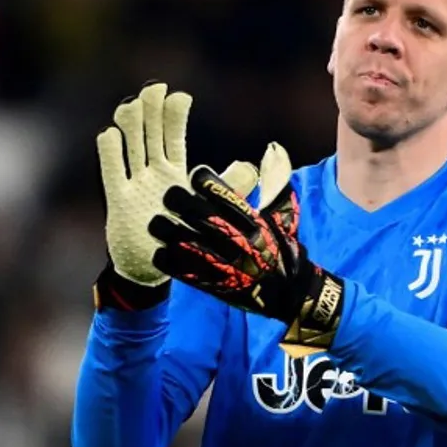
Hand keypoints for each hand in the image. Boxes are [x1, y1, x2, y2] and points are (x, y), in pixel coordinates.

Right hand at [95, 80, 257, 290]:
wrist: (154, 268)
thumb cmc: (182, 236)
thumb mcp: (211, 210)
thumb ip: (228, 187)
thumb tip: (251, 165)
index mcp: (175, 172)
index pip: (173, 136)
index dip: (174, 115)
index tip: (179, 96)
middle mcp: (153, 173)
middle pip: (150, 134)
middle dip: (151, 110)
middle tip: (154, 88)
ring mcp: (134, 184)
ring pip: (131, 146)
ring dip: (130, 124)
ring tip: (132, 104)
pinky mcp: (117, 200)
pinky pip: (111, 172)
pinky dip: (109, 152)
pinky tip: (110, 134)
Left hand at [149, 143, 344, 356]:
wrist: (289, 295)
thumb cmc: (281, 252)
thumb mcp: (282, 216)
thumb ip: (273, 185)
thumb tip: (273, 152)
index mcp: (254, 222)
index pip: (224, 194)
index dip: (204, 181)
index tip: (195, 177)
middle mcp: (238, 241)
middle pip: (199, 215)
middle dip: (178, 201)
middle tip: (169, 197)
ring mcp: (224, 265)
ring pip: (185, 242)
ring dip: (166, 230)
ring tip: (157, 224)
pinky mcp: (213, 285)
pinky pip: (182, 270)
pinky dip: (167, 260)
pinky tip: (160, 252)